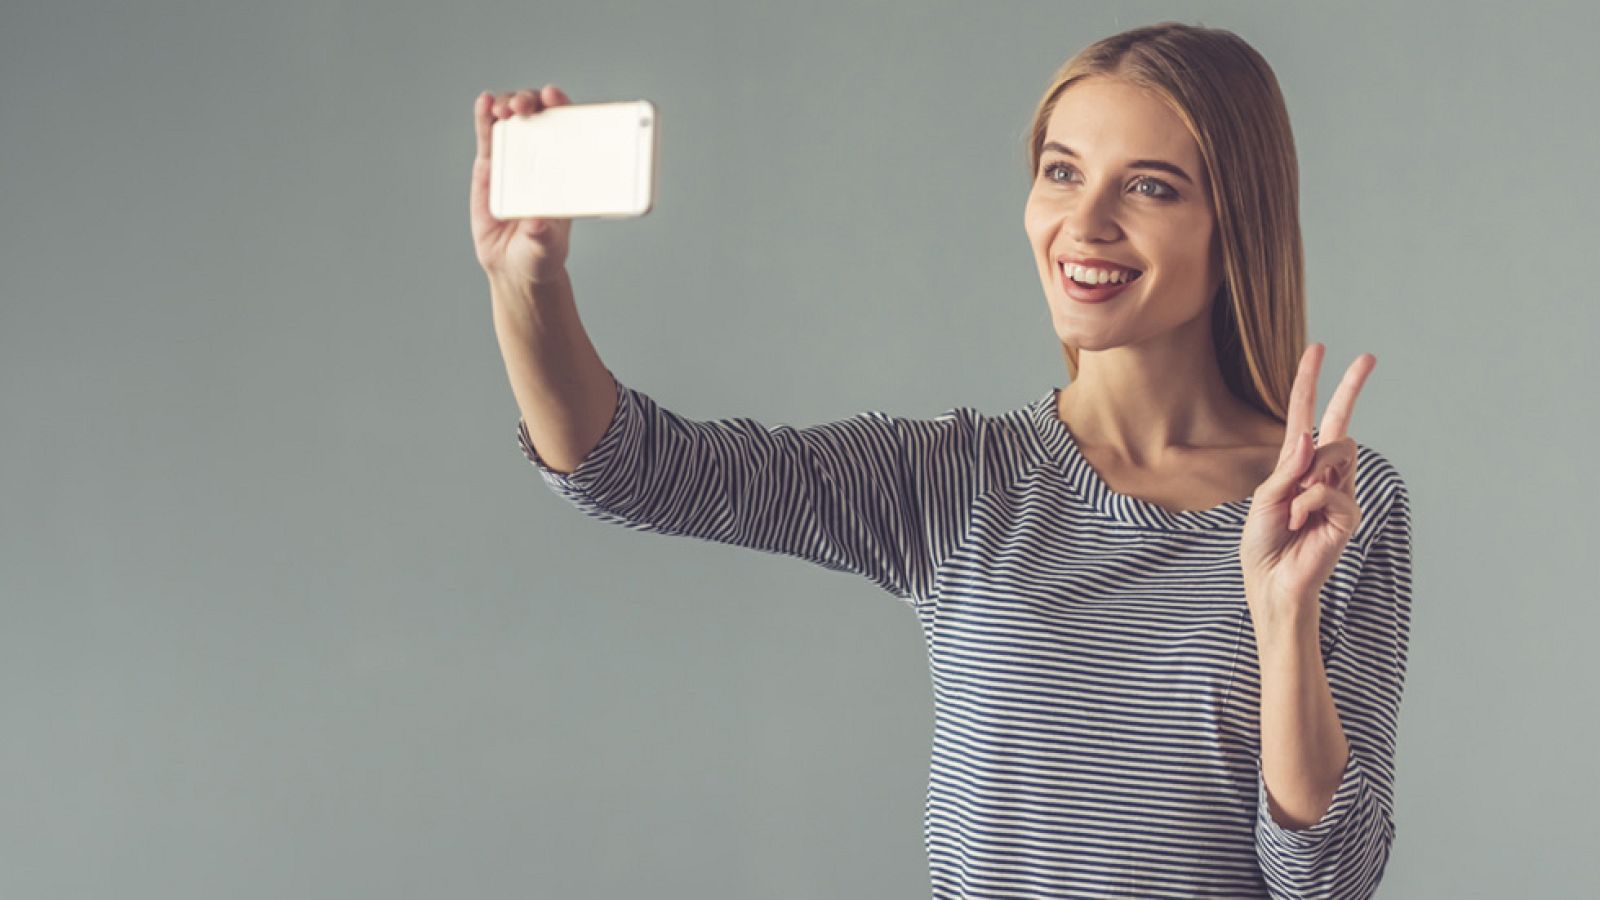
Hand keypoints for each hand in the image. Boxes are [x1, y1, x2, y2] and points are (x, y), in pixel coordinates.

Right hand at [469, 85, 575, 285]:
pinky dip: (484, 117)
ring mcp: (514, 158)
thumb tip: (536, 223)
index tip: (554, 97)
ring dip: (507, 104)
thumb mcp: (546, 247)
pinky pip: (487, 136)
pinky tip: (484, 103)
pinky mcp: (489, 166)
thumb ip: (542, 236)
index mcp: (564, 169)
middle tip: (523, 107)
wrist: (513, 265)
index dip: (561, 106)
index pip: (566, 127)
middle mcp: (540, 156)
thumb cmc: (539, 252)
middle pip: (537, 115)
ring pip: (510, 120)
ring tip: (503, 108)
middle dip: (530, 102)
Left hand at [1241, 343, 1376, 629]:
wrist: (1271, 581)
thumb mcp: (1264, 498)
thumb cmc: (1263, 542)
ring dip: (1309, 474)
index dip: (1311, 383)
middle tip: (1369, 357)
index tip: (1320, 349)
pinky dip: (1308, 504)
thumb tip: (1308, 441)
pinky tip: (1301, 523)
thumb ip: (1286, 469)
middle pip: (1341, 421)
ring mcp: (1338, 491)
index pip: (1307, 417)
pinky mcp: (1347, 514)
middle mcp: (1322, 473)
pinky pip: (1329, 490)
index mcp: (1297, 464)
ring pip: (1338, 451)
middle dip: (1351, 388)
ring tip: (1295, 506)